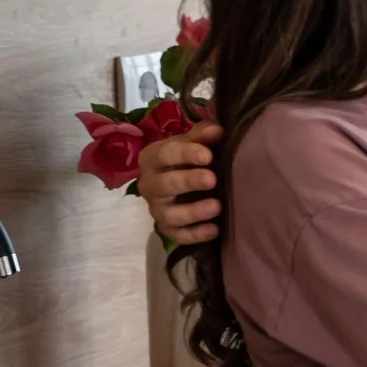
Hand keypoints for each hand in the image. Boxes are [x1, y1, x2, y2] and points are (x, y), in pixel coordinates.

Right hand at [140, 121, 223, 245]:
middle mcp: (149, 185)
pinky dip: (195, 235)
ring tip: (217, 206)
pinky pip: (176, 235)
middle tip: (212, 179)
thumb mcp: (191, 142)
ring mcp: (156, 209)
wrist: (177, 177)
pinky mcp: (166, 228)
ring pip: (168, 214)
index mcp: (152, 158)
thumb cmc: (186, 157)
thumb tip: (217, 130)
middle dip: (188, 182)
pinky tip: (214, 230)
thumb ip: (202, 135)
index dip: (186, 154)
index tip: (208, 155)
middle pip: (164, 185)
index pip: (165, 155)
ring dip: (193, 212)